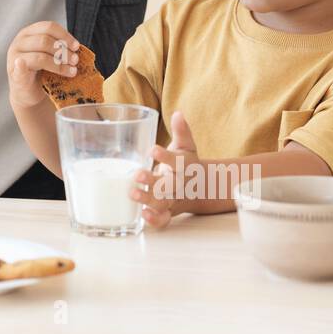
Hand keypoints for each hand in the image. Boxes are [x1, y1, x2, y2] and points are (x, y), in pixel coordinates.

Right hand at [6, 21, 81, 109]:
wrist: (30, 94)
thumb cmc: (42, 72)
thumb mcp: (50, 55)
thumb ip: (59, 48)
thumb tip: (76, 47)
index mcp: (29, 33)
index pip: (48, 27)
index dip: (65, 35)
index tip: (76, 47)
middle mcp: (19, 42)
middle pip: (44, 40)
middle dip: (63, 51)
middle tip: (75, 61)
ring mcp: (14, 58)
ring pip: (40, 57)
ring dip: (59, 65)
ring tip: (71, 71)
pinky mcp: (14, 74)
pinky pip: (21, 68)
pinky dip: (26, 67)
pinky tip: (36, 70)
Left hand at [133, 111, 201, 229]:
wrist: (199, 188)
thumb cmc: (186, 163)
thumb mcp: (186, 146)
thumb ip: (182, 131)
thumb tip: (178, 113)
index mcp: (184, 166)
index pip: (175, 161)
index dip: (164, 156)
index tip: (153, 150)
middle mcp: (179, 184)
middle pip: (167, 184)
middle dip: (152, 181)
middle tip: (138, 175)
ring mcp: (173, 199)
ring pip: (162, 202)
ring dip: (148, 199)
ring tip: (133, 193)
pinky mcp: (168, 211)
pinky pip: (163, 219)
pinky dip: (155, 220)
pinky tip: (143, 215)